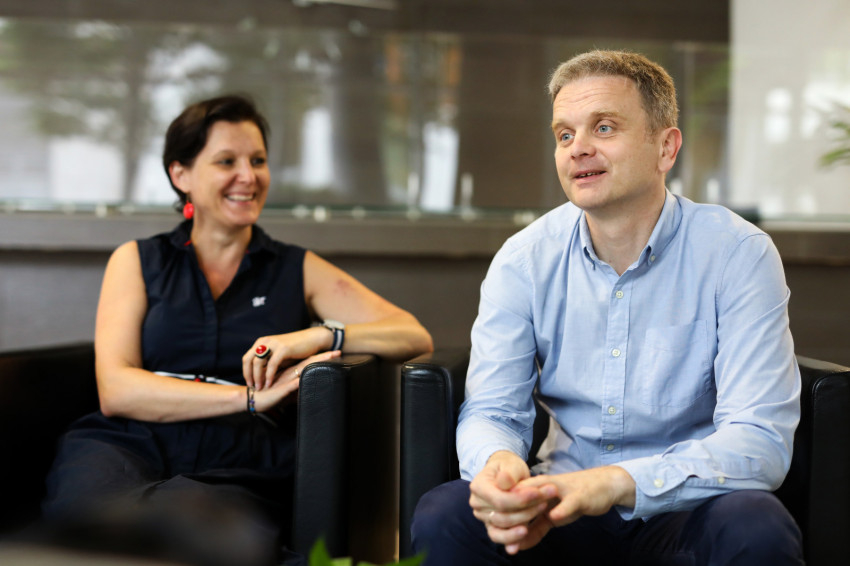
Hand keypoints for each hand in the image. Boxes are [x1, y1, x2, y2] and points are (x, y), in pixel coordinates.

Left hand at [243, 328, 331, 389]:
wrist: (312, 339)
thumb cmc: (296, 350)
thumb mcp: (278, 355)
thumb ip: (268, 363)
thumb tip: (260, 376)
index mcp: (262, 342)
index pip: (247, 358)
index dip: (246, 372)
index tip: (249, 383)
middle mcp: (265, 342)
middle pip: (248, 360)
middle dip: (248, 375)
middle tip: (252, 387)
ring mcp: (273, 344)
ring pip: (258, 363)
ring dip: (257, 377)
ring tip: (259, 387)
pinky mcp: (283, 348)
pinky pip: (272, 364)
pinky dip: (269, 375)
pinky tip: (269, 384)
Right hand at [252, 350, 339, 411]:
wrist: (252, 399)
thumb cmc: (268, 396)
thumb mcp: (284, 393)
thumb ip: (294, 391)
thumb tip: (305, 392)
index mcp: (291, 373)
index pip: (308, 363)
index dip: (321, 358)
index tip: (334, 354)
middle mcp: (290, 374)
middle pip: (309, 363)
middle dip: (324, 357)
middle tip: (338, 352)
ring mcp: (286, 380)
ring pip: (304, 369)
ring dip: (317, 364)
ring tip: (330, 358)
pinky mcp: (282, 389)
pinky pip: (293, 385)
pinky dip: (302, 381)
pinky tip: (311, 376)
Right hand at [468, 451, 550, 552]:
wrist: (506, 474)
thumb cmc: (509, 468)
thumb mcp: (511, 465)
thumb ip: (509, 473)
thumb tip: (505, 482)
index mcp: (478, 486)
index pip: (500, 500)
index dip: (520, 500)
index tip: (539, 494)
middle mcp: (477, 504)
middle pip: (503, 515)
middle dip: (527, 510)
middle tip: (546, 500)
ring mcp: (483, 517)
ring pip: (503, 527)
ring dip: (525, 520)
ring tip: (542, 510)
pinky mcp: (491, 526)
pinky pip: (499, 537)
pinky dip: (511, 540)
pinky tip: (522, 540)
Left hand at [506, 466, 636, 552]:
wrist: (602, 487)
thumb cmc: (573, 499)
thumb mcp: (551, 515)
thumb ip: (534, 529)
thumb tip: (515, 546)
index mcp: (534, 490)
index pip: (512, 503)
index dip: (502, 518)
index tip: (498, 535)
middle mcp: (544, 488)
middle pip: (520, 501)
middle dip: (510, 522)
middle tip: (505, 542)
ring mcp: (561, 491)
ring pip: (540, 500)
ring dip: (529, 516)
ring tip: (518, 535)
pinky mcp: (579, 496)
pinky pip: (568, 503)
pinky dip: (561, 510)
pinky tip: (554, 517)